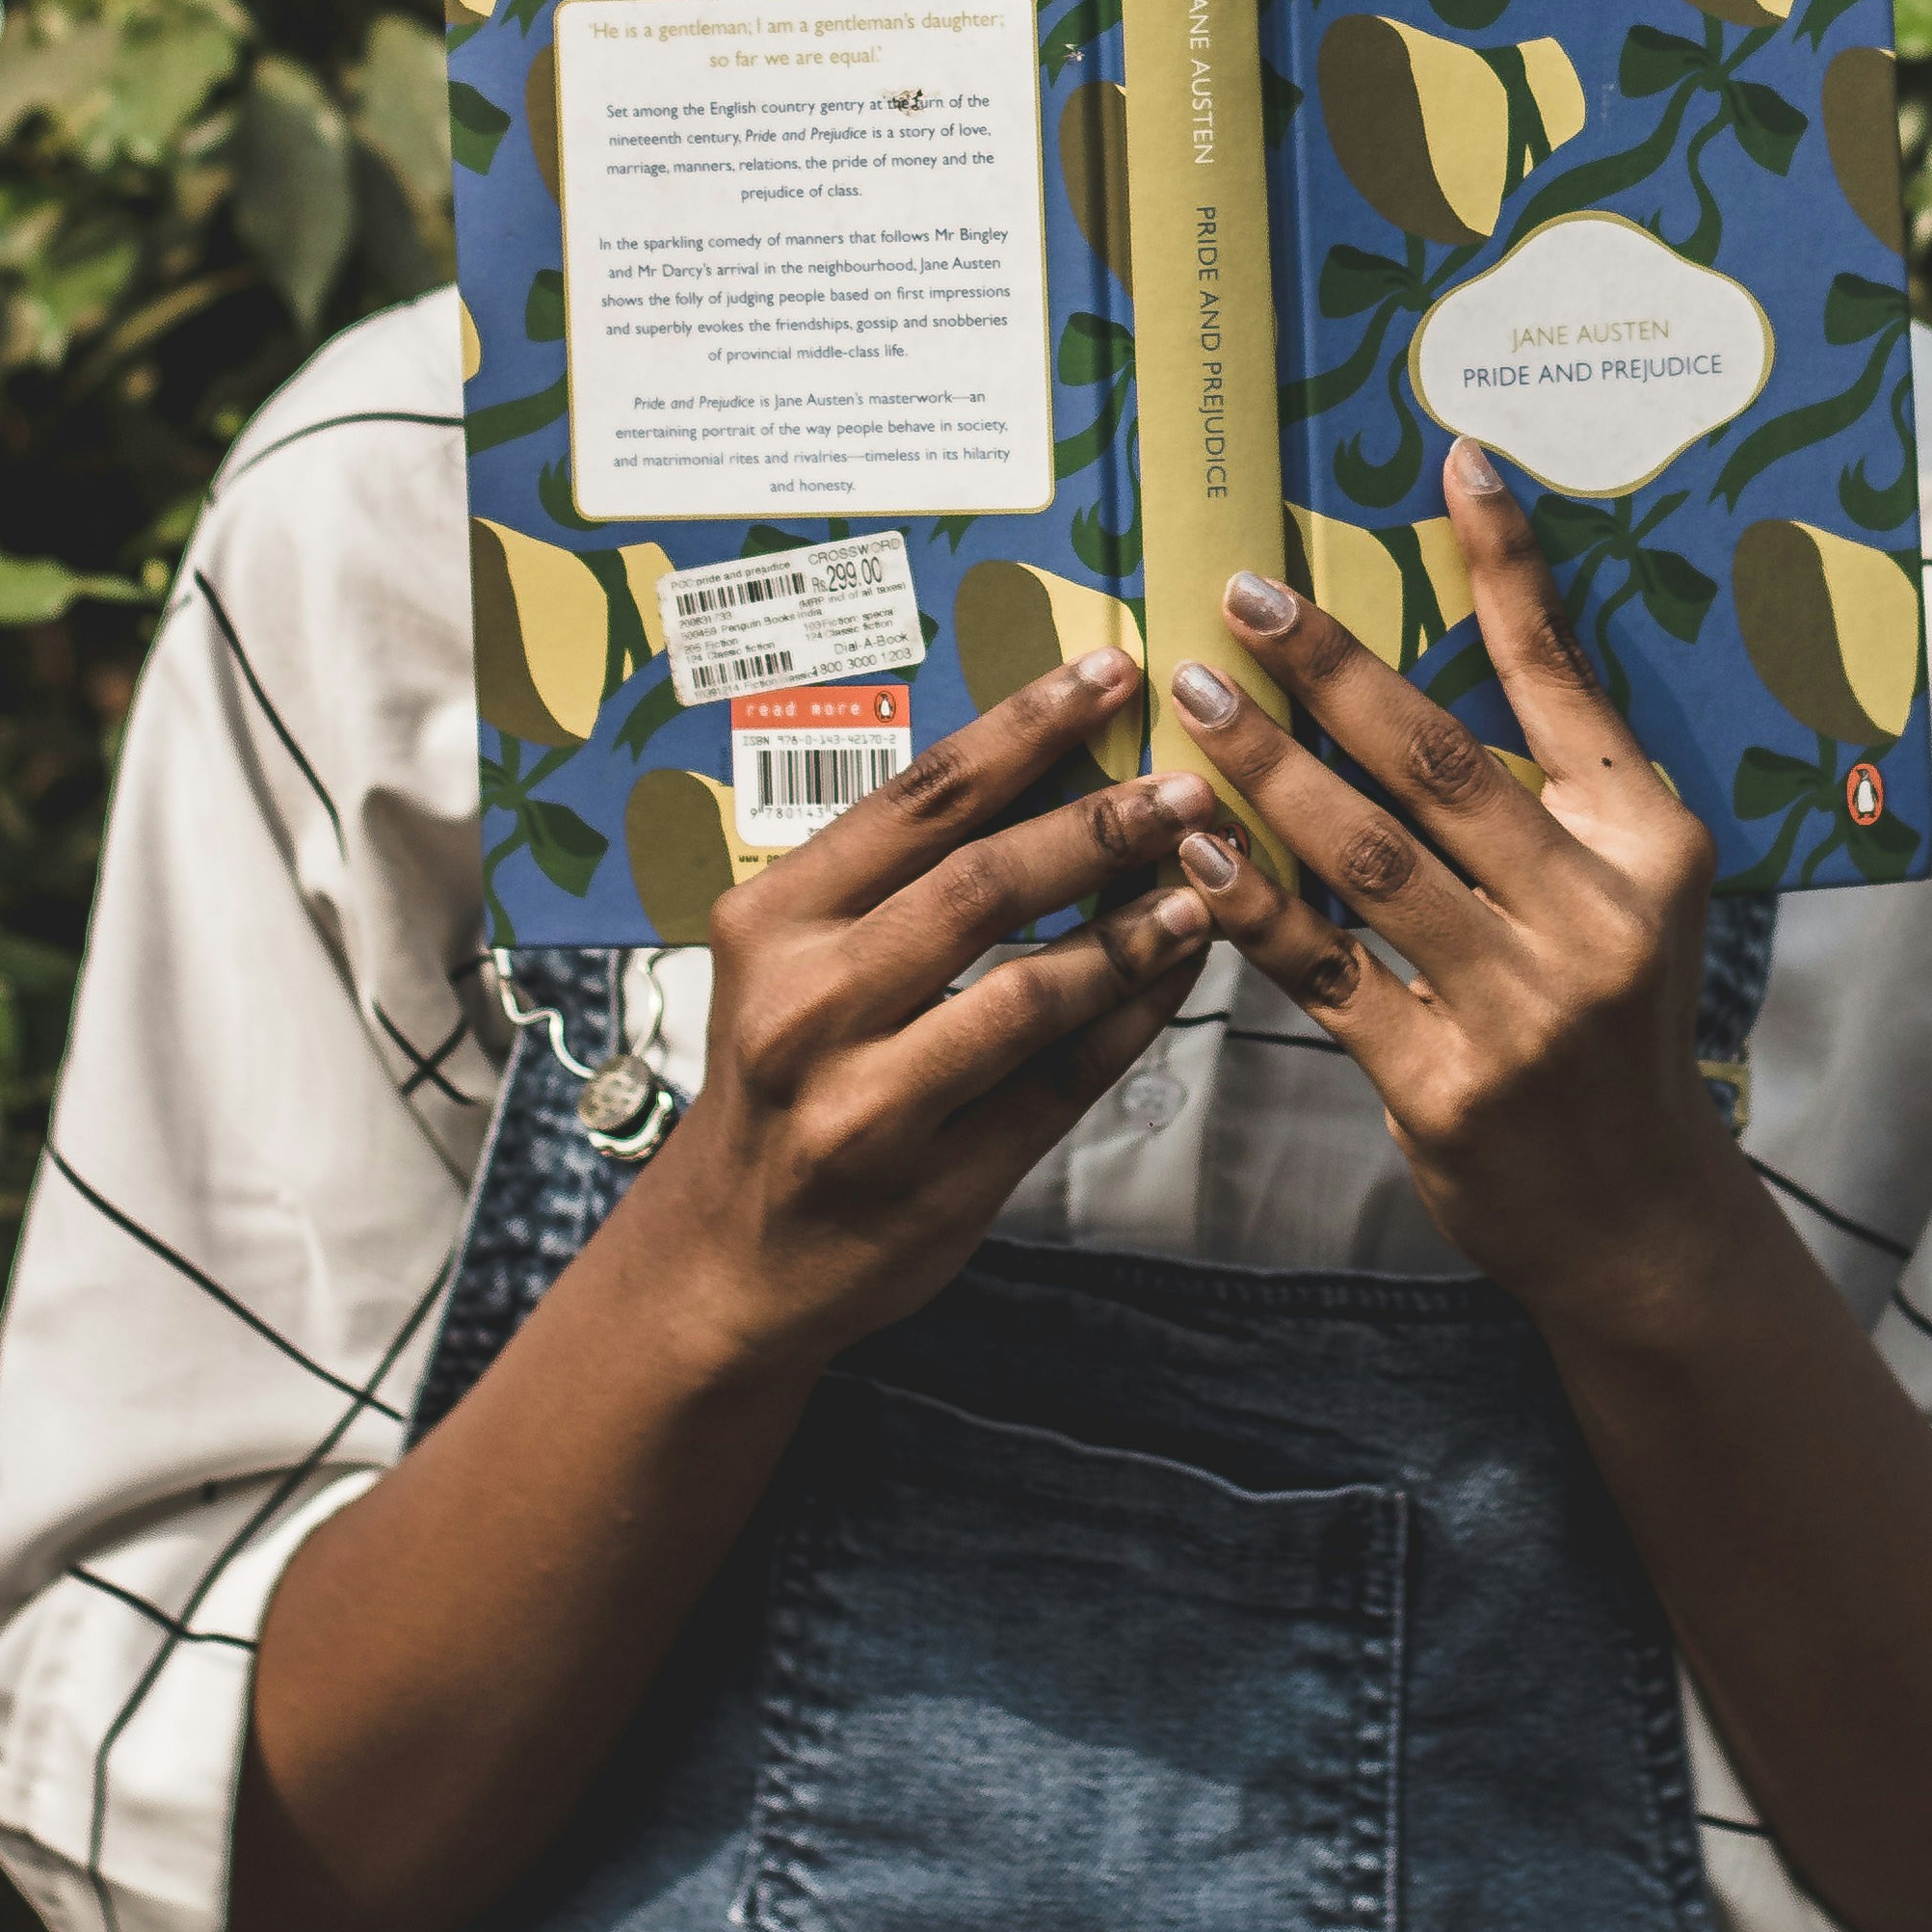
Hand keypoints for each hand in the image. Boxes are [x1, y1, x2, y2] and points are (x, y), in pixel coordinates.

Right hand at [640, 643, 1213, 1378]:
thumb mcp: (792, 958)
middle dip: (1102, 826)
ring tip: (1207, 884)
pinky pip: (1058, 1087)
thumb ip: (896, 879)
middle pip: (982, 886)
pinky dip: (1129, 1021)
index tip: (1110, 673)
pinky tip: (1177, 975)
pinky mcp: (933, 1187)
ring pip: (1029, 992)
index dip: (1025, 729)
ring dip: (1132, 930)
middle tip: (1190, 789)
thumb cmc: (781, 1077)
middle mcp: (806, 1007)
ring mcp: (865, 1105)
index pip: (917, 800)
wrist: (724, 1258)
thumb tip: (1053, 769)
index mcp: (771, 921)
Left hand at [1158, 438, 1743, 1329]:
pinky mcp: (1441, 1085)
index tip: (1451, 462)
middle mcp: (1596, 916)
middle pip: (1438, 763)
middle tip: (1240, 596)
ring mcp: (1521, 1006)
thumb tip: (1474, 618)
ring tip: (1191, 702)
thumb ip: (1555, 770)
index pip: (1564, 678)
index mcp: (1649, 843)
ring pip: (1367, 859)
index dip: (1506, 568)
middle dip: (1330, 668)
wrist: (1634, 1211)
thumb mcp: (1625, 879)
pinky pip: (1322, 969)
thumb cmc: (1612, 1013)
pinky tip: (1192, 844)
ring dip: (1267, 771)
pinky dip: (1252, 900)